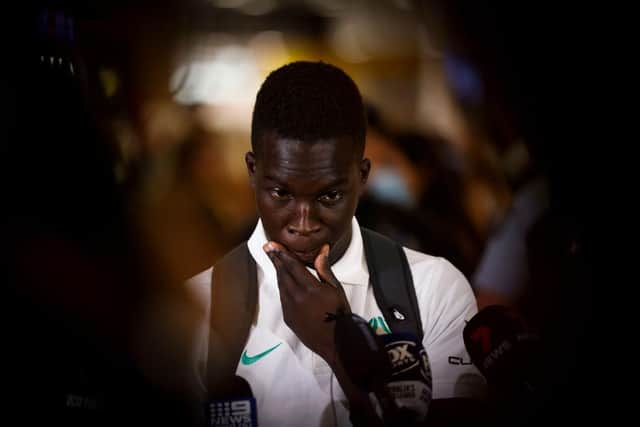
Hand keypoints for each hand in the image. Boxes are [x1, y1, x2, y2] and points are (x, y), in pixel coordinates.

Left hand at [263, 242, 349, 364]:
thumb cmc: (339, 314)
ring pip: (281, 285)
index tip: (272, 244)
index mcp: (309, 288)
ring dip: (278, 272)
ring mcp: (290, 308)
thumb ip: (324, 269)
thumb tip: (322, 251)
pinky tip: (284, 281)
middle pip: (282, 273)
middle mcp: (296, 297)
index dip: (281, 253)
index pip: (291, 265)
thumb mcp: (336, 288)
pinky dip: (282, 286)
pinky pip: (282, 297)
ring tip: (276, 261)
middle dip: (275, 259)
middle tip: (268, 247)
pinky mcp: (288, 317)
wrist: (337, 341)